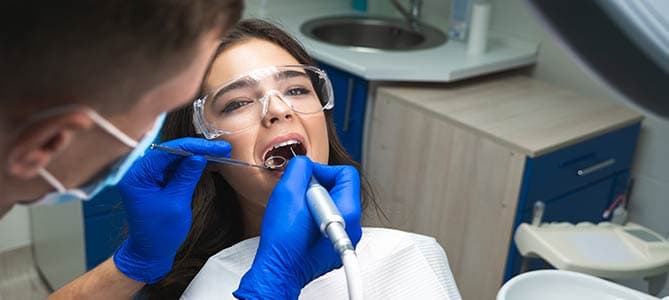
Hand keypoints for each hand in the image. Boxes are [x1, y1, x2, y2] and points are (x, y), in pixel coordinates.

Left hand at [113, 137, 230, 283]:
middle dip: (196, 148)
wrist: (150, 252)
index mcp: (137, 176)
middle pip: (170, 151)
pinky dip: (191, 164)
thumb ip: (186, 177)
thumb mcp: (176, 203)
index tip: (214, 147)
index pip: (165, 151)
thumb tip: (198, 156)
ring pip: (175, 157)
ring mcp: (148, 176)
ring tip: (218, 153)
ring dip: (196, 154)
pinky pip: (175, 167)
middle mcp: (140, 172)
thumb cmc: (160, 232)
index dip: (192, 147)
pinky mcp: (157, 181)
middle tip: (221, 148)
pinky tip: (208, 161)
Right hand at [234, 157, 361, 298]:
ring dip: (315, 203)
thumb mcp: (287, 192)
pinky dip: (315, 218)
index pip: (347, 174)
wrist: (278, 271)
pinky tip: (300, 225)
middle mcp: (352, 227)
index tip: (307, 178)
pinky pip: (330, 222)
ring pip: (334, 206)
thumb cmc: (283, 242)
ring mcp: (344, 239)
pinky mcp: (334, 247)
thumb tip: (305, 164)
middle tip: (299, 196)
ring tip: (298, 213)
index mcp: (347, 212)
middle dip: (318, 188)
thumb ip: (300, 168)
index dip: (323, 170)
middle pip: (341, 190)